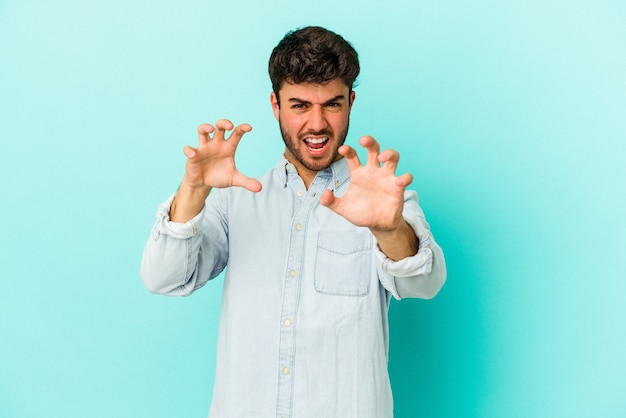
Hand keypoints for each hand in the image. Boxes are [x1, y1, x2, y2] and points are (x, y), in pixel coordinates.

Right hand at [170, 119, 260, 222]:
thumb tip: (260, 188)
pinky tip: (193, 154)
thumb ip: (246, 182)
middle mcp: (216, 144)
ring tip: (210, 129)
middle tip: (230, 126)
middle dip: (224, 123)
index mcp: (228, 147)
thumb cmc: (219, 176)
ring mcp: (204, 148)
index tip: (249, 127)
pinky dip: (190, 150)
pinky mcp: (193, 155)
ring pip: (202, 131)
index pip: (236, 134)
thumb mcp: (234, 179)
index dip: (242, 129)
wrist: (203, 183)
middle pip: (219, 127)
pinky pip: (189, 149)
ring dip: (205, 127)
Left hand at [320, 135, 417, 259]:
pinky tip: (399, 181)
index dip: (348, 150)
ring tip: (382, 157)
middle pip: (374, 149)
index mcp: (359, 173)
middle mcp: (374, 171)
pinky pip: (405, 178)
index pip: (353, 156)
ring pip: (392, 157)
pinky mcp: (398, 187)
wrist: (377, 225)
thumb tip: (324, 194)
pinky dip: (405, 178)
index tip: (342, 149)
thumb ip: (331, 202)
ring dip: (389, 153)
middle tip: (363, 140)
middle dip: (370, 142)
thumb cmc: (361, 213)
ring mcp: (387, 177)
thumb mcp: (342, 208)